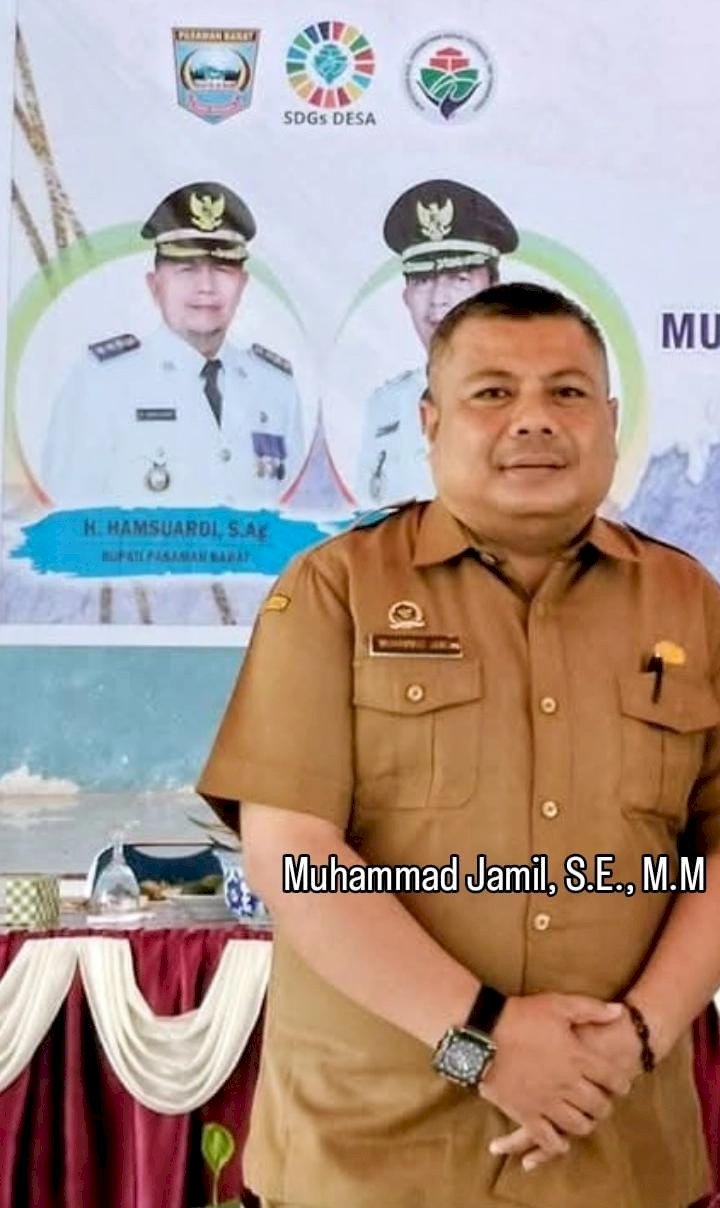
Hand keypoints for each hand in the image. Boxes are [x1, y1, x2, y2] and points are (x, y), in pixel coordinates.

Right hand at [480, 993, 624, 1159]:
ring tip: (584, 1118)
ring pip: (578, 1125)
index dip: (621, 1083)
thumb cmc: (521, 1016)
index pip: (612, 1078)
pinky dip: (558, 1144)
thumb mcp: (558, 1004)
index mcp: (577, 1057)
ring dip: (586, 1123)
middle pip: (598, 1106)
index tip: (620, 1084)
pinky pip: (548, 1140)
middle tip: (602, 1102)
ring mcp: (546, 1102)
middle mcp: (566, 1083)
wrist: (483, 1033)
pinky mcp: (526, 1114)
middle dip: (605, 1106)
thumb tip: (619, 1012)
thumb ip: (590, 1009)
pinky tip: (561, 1140)